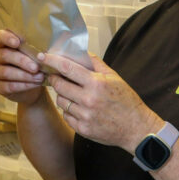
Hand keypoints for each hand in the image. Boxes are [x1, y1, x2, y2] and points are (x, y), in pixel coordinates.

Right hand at [0, 30, 45, 104]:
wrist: (31, 87)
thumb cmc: (33, 65)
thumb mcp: (34, 55)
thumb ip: (35, 50)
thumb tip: (42, 51)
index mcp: (4, 44)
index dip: (7, 38)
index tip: (17, 42)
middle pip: (5, 55)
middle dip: (22, 61)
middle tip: (36, 67)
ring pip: (6, 72)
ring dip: (25, 75)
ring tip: (40, 77)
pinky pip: (9, 86)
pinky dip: (24, 85)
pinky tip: (35, 84)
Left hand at [41, 52, 160, 148]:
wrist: (136, 127)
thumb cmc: (126, 100)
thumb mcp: (114, 77)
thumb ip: (95, 63)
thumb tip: (79, 51)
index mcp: (96, 83)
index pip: (67, 68)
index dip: (51, 61)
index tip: (42, 57)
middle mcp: (88, 99)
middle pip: (59, 85)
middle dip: (54, 79)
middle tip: (56, 76)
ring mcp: (84, 116)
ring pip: (61, 101)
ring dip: (62, 95)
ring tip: (72, 94)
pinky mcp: (82, 129)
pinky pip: (66, 116)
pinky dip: (68, 110)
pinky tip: (79, 108)